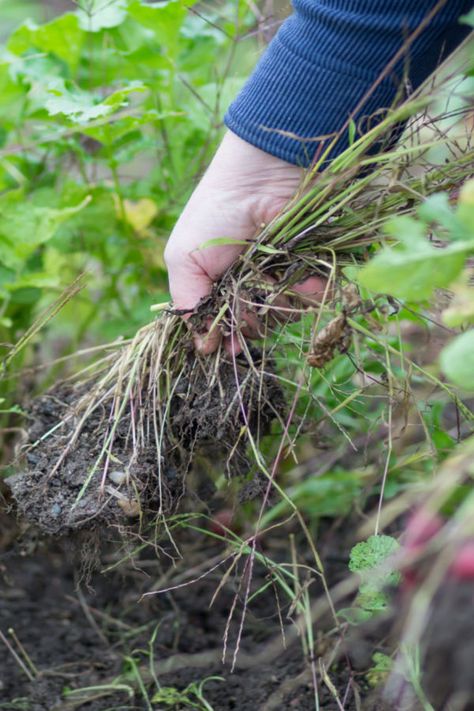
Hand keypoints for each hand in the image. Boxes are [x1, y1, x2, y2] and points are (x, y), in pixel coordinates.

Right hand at [164, 131, 325, 353]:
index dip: (224, 340)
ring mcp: (276, 276)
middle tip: (248, 309)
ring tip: (271, 280)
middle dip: (250, 323)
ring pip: (282, 316)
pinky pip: (311, 297)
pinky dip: (307, 290)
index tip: (228, 349)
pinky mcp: (305, 266)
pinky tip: (303, 279)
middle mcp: (245, 284)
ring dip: (278, 304)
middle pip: (252, 327)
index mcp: (214, 284)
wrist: (260, 178)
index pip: (220, 326)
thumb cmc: (214, 215)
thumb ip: (188, 304)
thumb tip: (202, 349)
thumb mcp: (184, 259)